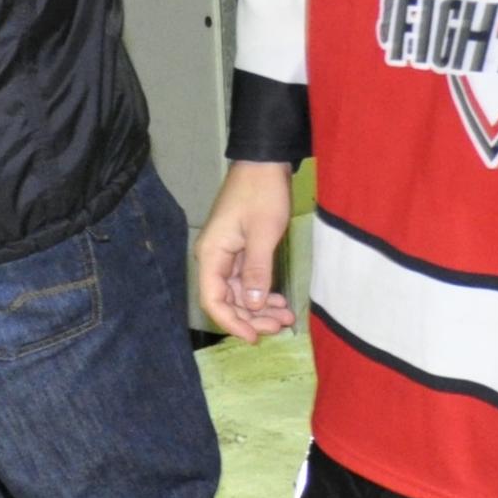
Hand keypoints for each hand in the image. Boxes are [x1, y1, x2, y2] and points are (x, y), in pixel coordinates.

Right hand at [197, 162, 299, 341]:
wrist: (264, 161)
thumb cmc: (262, 193)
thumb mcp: (263, 233)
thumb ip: (257, 271)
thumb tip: (253, 305)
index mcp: (211, 254)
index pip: (213, 300)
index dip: (232, 322)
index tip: (255, 336)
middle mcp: (213, 258)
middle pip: (226, 300)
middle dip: (252, 317)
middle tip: (281, 326)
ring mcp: (226, 254)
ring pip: (239, 292)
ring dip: (259, 307)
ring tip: (286, 316)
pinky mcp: (239, 250)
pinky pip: (247, 279)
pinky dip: (262, 291)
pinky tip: (279, 300)